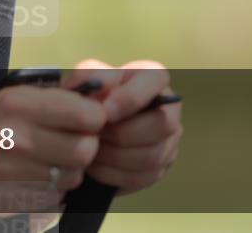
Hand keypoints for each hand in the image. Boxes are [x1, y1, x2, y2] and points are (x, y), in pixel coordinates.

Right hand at [0, 83, 107, 211]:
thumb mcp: (14, 96)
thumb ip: (57, 97)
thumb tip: (102, 97)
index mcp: (17, 104)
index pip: (86, 116)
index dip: (94, 117)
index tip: (87, 118)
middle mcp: (15, 138)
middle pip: (85, 150)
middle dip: (84, 145)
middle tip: (71, 139)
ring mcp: (14, 173)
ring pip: (73, 176)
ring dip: (68, 169)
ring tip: (49, 158)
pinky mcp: (14, 199)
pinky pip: (55, 196)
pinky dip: (51, 188)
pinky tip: (35, 175)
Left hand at [67, 59, 182, 195]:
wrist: (82, 129)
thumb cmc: (86, 98)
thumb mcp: (83, 81)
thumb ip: (91, 75)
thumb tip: (103, 83)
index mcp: (152, 77)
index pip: (156, 80)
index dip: (132, 98)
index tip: (105, 112)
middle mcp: (168, 108)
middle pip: (162, 124)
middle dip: (122, 133)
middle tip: (94, 135)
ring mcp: (169, 140)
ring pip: (152, 155)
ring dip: (115, 156)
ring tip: (90, 149)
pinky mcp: (160, 168)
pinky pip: (142, 177)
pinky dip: (113, 174)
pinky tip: (94, 166)